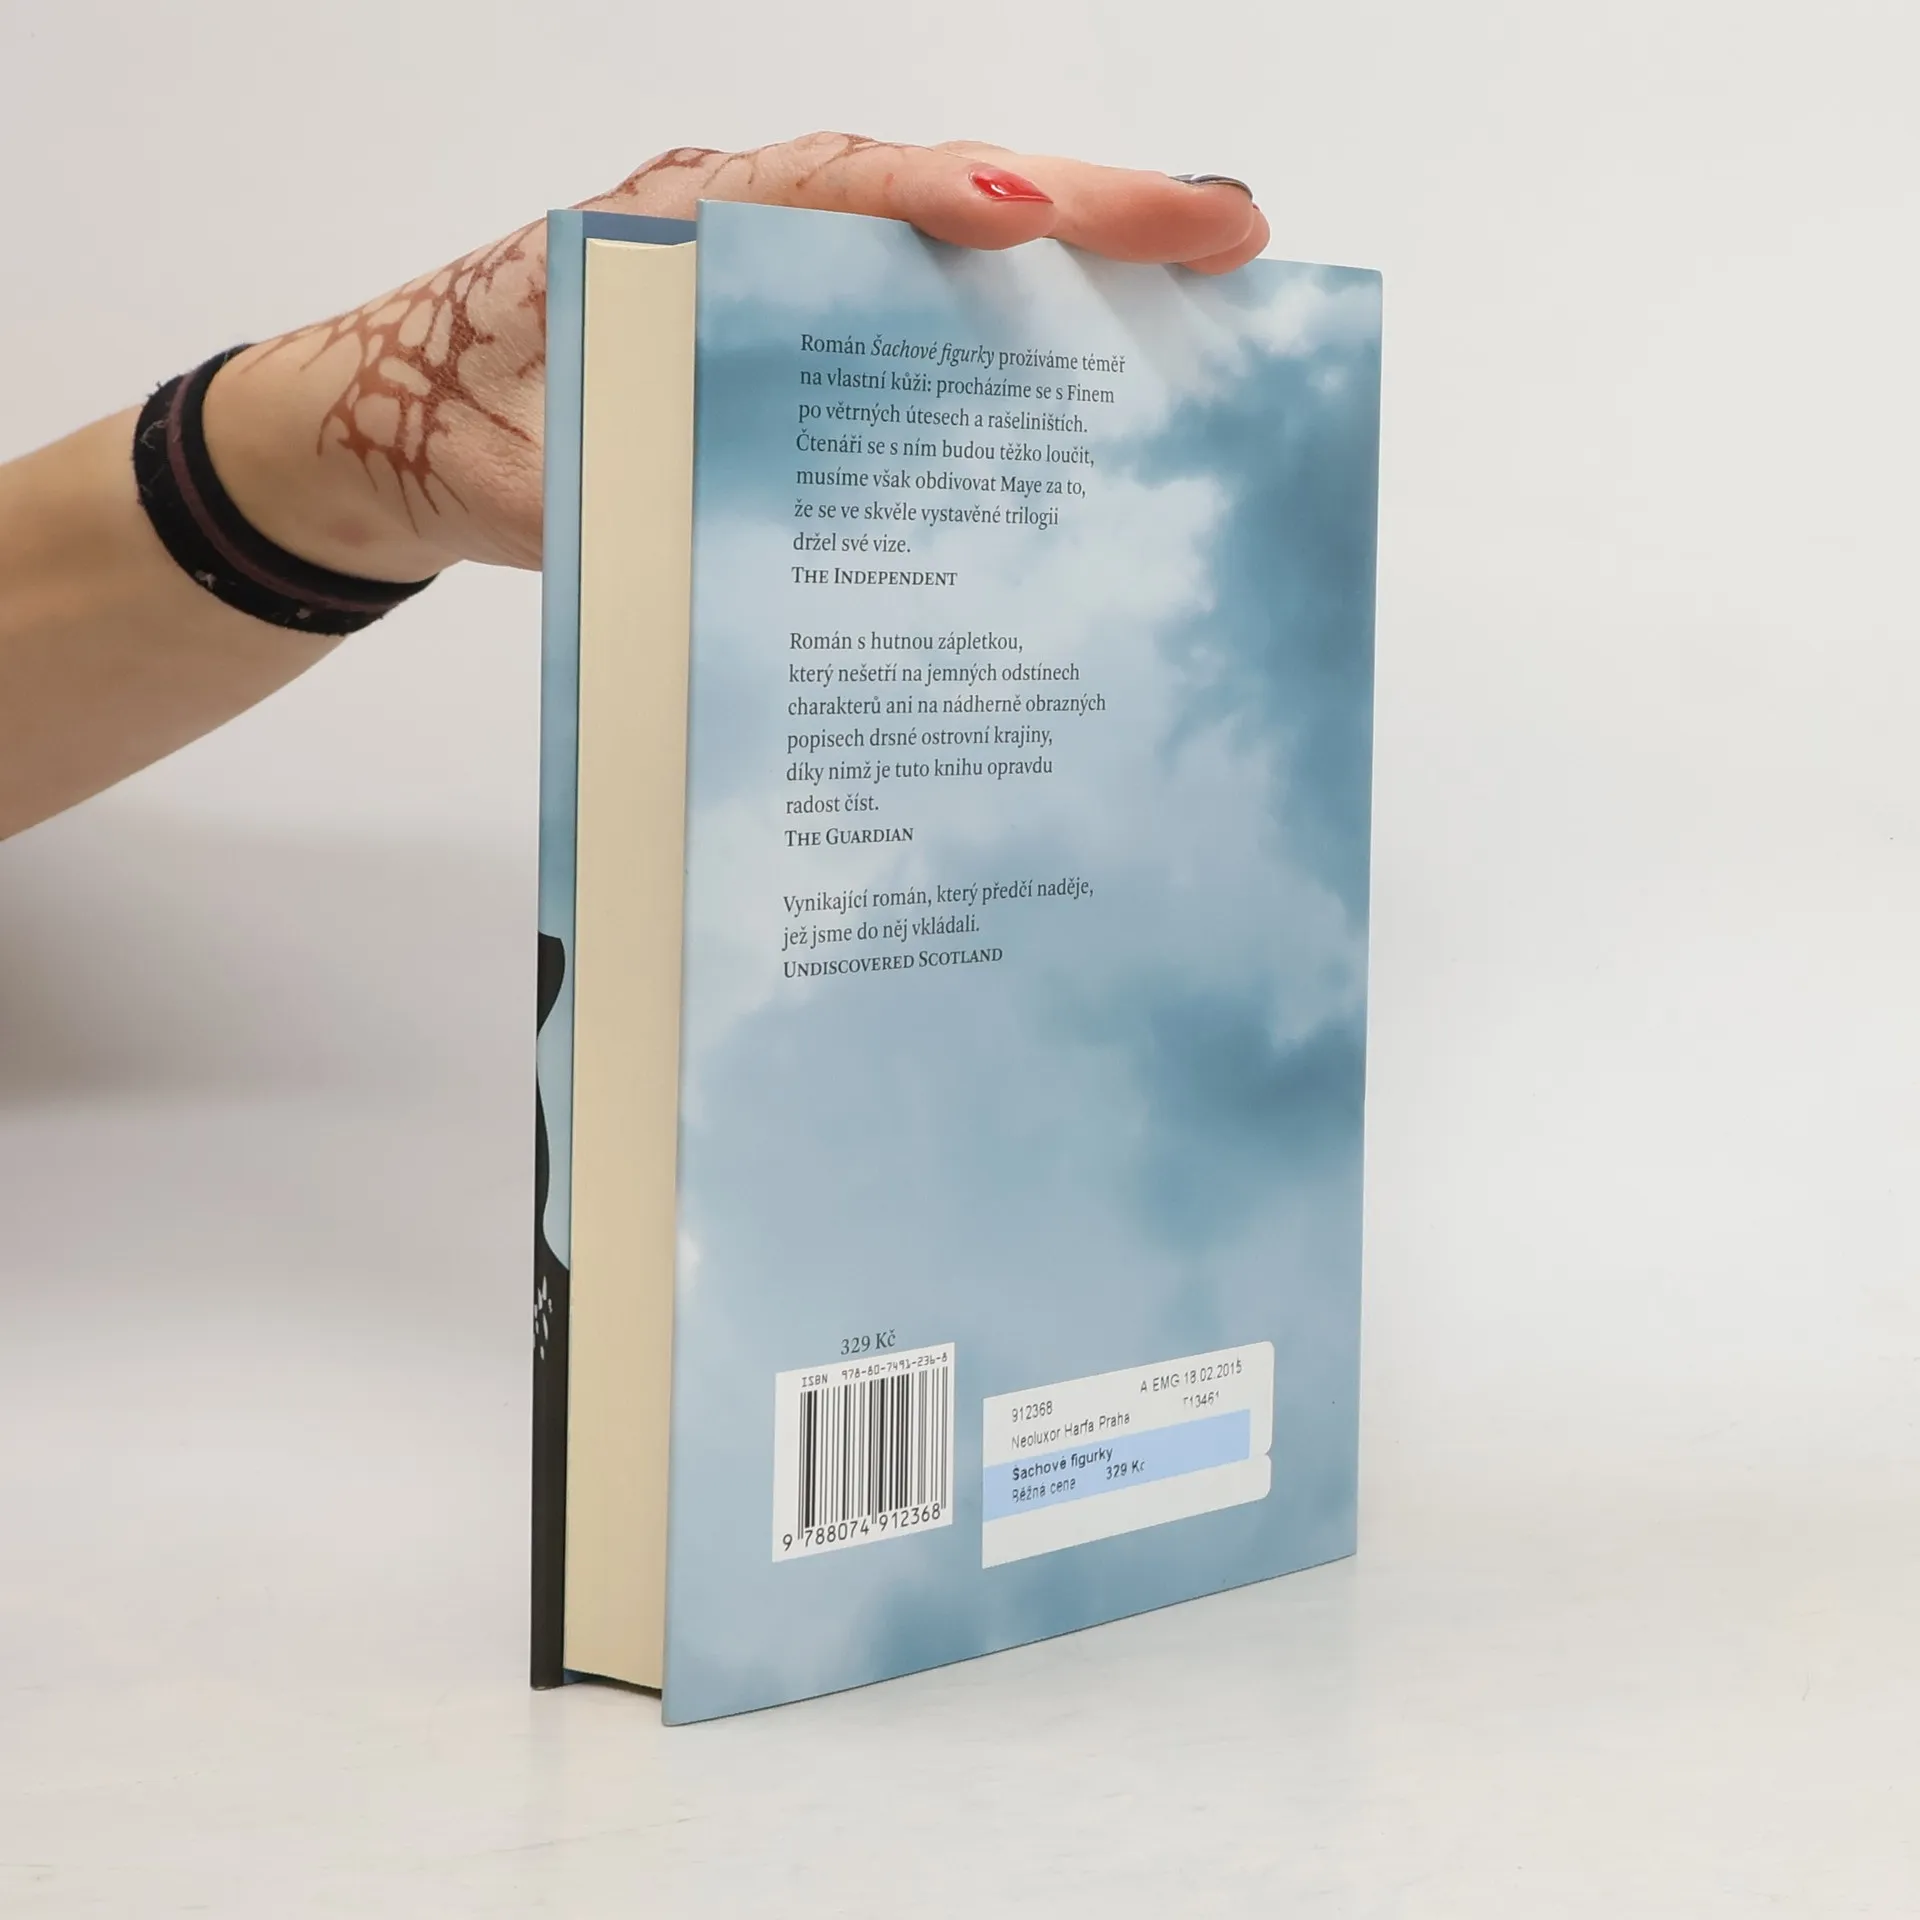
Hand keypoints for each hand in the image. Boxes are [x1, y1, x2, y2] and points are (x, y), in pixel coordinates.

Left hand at [204, 134, 1268, 583]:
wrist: (397, 434)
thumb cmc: (454, 422)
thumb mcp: (536, 467)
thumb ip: (630, 488)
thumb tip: (750, 533)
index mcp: (688, 228)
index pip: (842, 191)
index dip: (949, 203)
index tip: (1043, 219)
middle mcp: (755, 236)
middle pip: (940, 204)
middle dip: (1089, 215)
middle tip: (1231, 233)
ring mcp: (784, 291)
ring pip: (948, 267)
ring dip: (1074, 280)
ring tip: (1205, 296)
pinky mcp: (795, 358)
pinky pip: (916, 342)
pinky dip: (1007, 355)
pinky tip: (1084, 401)